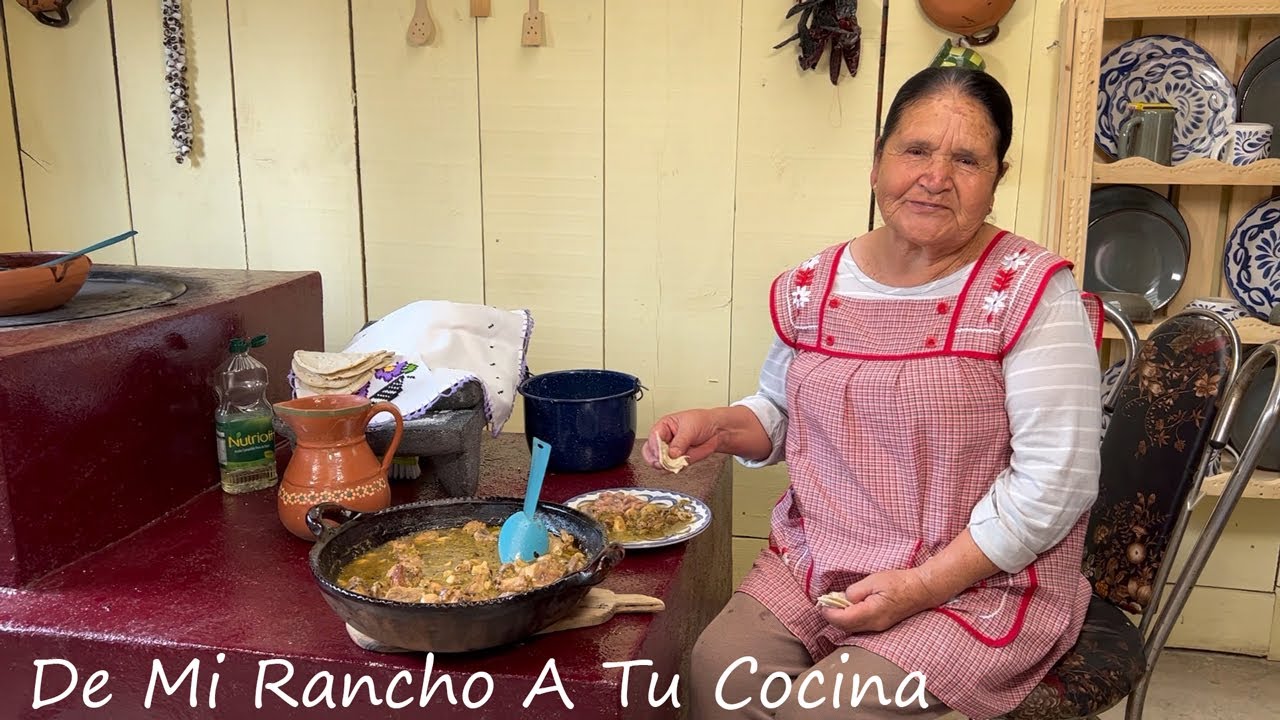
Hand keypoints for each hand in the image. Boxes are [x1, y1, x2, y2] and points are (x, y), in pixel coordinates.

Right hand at [641, 410, 720, 470]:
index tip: (661, 454)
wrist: (716, 431)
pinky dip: (675, 469)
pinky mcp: (676, 461)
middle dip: (655, 459)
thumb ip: (680, 442)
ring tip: (676, 462)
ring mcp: (670, 452)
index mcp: (663, 427)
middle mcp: (664, 440)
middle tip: (663, 463)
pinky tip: (681, 464)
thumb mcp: (690, 428)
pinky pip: (670, 468)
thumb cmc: (702, 422)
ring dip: (666, 465)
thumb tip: (672, 453)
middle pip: (650, 452)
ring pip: (659, 463)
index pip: (653, 438)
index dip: (655, 447)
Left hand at [819, 568, 942, 632]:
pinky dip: (849, 619)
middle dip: (832, 617)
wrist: (921, 589)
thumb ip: (855, 591)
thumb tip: (843, 598)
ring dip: (840, 618)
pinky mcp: (881, 625)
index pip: (842, 620)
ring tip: (834, 604)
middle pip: (845, 627)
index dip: (828, 613)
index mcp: (871, 613)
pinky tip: (847, 608)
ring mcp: (878, 627)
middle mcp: (874, 625)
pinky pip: (860, 626)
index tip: (821, 603)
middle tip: (824, 603)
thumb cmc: (899, 582)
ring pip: (852, 628)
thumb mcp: (873, 581)